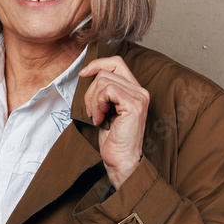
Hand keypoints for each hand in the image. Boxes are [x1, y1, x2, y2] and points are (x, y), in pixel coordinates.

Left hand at [79, 56, 148, 187]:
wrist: (122, 160)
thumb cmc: (113, 139)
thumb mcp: (105, 109)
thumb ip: (103, 92)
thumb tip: (87, 74)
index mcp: (134, 90)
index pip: (116, 62)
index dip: (97, 64)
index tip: (83, 75)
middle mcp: (140, 90)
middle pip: (106, 71)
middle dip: (90, 90)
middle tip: (90, 110)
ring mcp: (139, 96)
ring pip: (103, 80)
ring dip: (92, 100)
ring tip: (97, 117)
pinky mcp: (133, 104)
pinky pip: (107, 90)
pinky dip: (97, 103)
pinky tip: (100, 118)